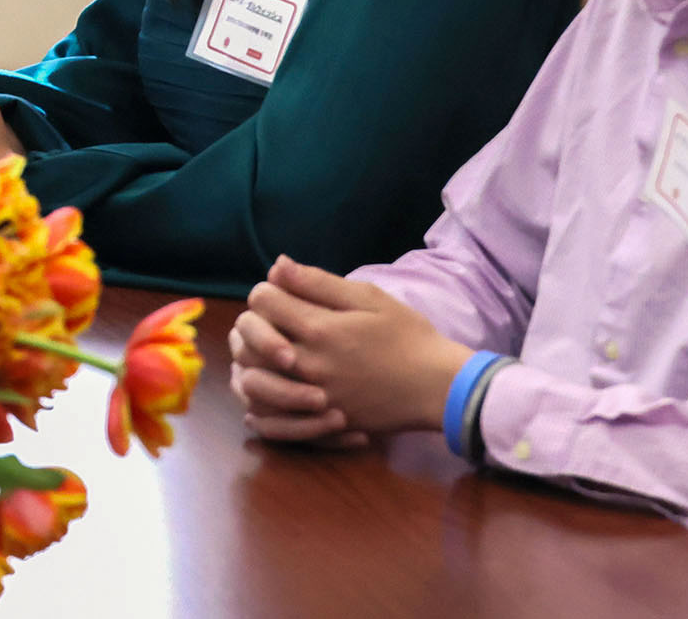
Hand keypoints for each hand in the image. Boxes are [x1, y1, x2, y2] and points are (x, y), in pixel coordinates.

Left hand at [235, 255, 470, 438]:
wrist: (439, 387)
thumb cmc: (408, 337)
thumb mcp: (369, 299)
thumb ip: (319, 282)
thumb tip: (277, 265)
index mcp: (319, 329)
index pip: (262, 301)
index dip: (267, 291)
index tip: (284, 294)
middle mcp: (308, 363)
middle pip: (248, 339)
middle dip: (253, 323)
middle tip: (272, 321)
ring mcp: (312, 396)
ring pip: (251, 378)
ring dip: (252, 360)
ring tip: (270, 350)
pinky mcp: (320, 421)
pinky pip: (271, 415)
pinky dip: (262, 399)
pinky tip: (272, 383)